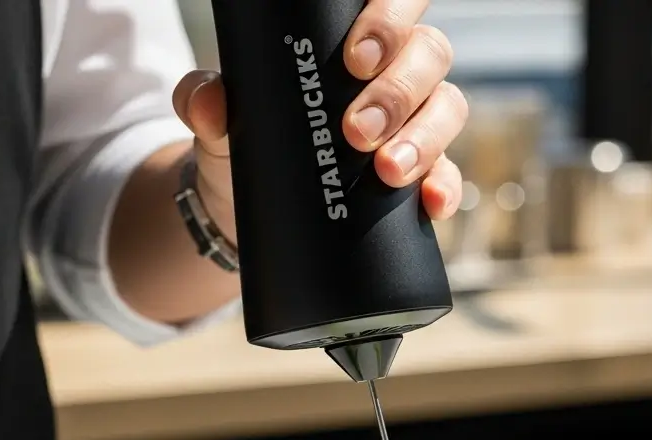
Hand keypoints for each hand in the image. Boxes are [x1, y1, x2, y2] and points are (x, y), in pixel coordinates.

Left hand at [174, 0, 466, 238]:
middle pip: (428, 56)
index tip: (356, 58)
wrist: (243, 207)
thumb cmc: (243, 139)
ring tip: (386, 171)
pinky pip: (447, 173)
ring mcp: (412, 123)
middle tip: (357, 130)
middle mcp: (395, 72)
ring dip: (422, 139)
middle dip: (397, 92)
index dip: (390, 19)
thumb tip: (208, 105)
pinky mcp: (418, 175)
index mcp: (356, 40)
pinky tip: (431, 202)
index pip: (395, 6)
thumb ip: (204, 100)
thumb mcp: (220, 120)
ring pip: (446, 109)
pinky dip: (443, 187)